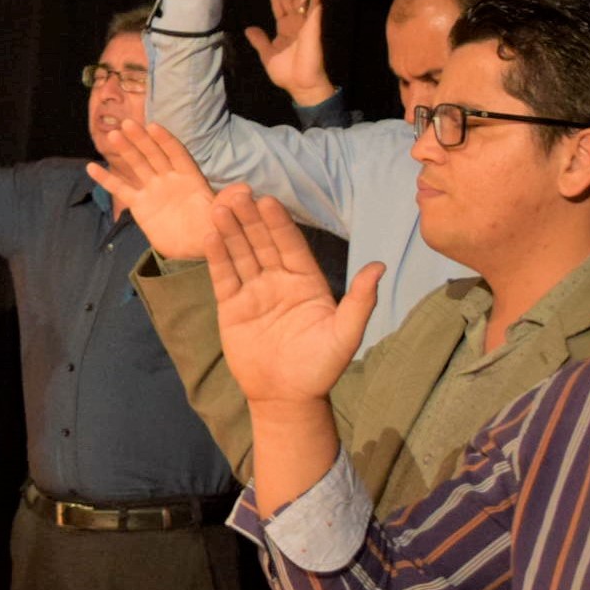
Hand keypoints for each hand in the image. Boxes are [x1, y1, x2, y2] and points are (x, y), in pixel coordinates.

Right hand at [86, 121, 221, 260]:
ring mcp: (153, 190)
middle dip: (142, 140)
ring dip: (125, 151)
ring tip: (112, 135)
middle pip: (154, 154)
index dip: (166, 141)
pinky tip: (91, 167)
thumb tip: (248, 189)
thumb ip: (230, 201)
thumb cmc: (212, 230)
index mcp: (190, 178)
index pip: (177, 155)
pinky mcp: (140, 205)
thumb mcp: (223, 217)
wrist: (194, 247)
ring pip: (137, 166)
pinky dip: (107, 179)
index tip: (154, 126)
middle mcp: (169, 179)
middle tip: (128, 124)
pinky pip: (122, 189)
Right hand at [204, 186, 378, 404]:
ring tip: (219, 207)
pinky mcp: (232, 307)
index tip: (268, 200)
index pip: (291, 245)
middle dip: (250, 218)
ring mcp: (253, 292)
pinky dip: (217, 257)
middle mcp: (278, 281)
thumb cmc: (320, 367)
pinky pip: (224, 277)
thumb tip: (379, 266)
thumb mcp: (345, 334)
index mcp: (306, 282)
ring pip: (240, 254)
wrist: (286, 397)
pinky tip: (210, 236)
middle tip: (239, 192)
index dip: (279, 223)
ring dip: (230, 231)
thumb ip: (360, 300)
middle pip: (262, 243)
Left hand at [244, 0, 333, 105]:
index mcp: (283, 27)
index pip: (277, 2)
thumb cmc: (286, 72)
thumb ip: (260, 40)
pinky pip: (315, 7)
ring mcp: (304, 22)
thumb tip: (248, 29)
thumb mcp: (267, 54)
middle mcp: (294, 22)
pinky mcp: (313, 26)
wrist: (300, 84)